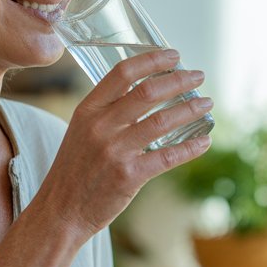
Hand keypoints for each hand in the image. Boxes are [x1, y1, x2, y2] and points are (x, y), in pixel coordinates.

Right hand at [42, 48, 212, 237]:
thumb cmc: (74, 171)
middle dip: (179, 80)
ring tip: (206, 105)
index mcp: (88, 110)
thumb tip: (146, 96)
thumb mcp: (81, 132)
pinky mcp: (128, 176)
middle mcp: (101, 126)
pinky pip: (167, 156)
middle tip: (198, 77)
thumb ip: (107, 113)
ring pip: (161, 121)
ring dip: (190, 110)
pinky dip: (190, 148)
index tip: (174, 55)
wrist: (60, 211)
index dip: (152, 60)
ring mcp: (115, 151)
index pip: (123, 73)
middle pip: (147, 92)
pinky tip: (204, 141)